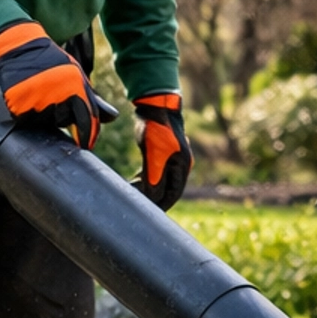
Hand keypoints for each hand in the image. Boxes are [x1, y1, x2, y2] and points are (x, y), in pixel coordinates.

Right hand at [0, 22, 103, 148]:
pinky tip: (26, 97)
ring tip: (38, 93)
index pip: (86, 118)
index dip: (87, 134)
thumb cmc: (51, 63)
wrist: (19, 48)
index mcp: (75, 85)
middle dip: (60, 114)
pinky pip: (26, 119)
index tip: (86, 145)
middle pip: (63, 121)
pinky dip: (27, 113)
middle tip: (51, 95)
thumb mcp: (75, 75)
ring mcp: (37, 100)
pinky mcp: (18, 105)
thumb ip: (92, 98)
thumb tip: (113, 117)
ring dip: (44, 114)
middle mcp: (57, 93)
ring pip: (45, 121)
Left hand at [132, 91, 192, 206]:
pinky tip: (136, 180)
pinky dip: (147, 178)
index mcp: (182, 166)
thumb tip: (152, 199)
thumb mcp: (153, 156)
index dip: (161, 205)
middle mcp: (181, 164)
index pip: (173, 194)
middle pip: (168, 189)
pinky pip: (157, 171)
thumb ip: (153, 178)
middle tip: (137, 204)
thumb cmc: (156, 129)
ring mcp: (173, 157)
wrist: (156, 105)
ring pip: (161, 180)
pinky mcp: (163, 151)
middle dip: (153, 198)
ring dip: (148, 188)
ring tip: (133, 191)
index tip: (148, 213)